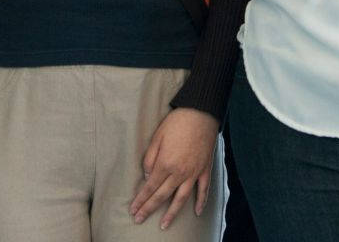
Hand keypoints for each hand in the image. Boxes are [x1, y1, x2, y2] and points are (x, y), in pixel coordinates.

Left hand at [128, 107, 217, 228]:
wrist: (201, 113)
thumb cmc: (176, 123)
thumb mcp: (156, 138)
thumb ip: (149, 159)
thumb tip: (147, 176)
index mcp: (165, 164)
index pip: (150, 187)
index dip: (141, 199)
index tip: (133, 209)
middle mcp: (179, 172)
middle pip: (162, 196)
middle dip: (149, 209)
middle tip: (139, 219)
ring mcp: (193, 173)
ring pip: (181, 198)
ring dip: (172, 213)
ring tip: (164, 224)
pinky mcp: (204, 169)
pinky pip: (203, 189)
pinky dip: (200, 202)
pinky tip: (196, 212)